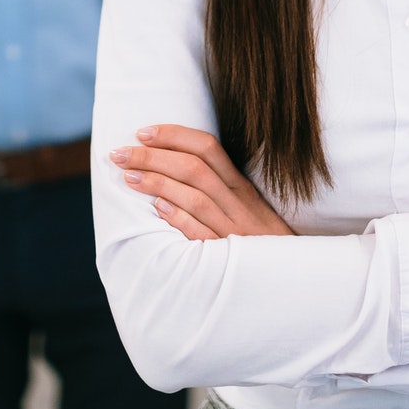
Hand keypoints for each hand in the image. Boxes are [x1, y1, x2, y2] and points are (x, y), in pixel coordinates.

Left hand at [110, 125, 293, 239]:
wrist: (288, 277)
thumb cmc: (258, 238)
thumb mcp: (244, 206)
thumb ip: (216, 185)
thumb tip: (170, 164)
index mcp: (239, 186)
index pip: (207, 147)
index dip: (173, 135)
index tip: (142, 132)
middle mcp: (238, 203)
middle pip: (194, 168)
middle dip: (153, 156)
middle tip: (120, 153)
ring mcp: (234, 230)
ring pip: (197, 197)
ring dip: (159, 183)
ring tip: (128, 176)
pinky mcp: (229, 256)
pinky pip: (203, 234)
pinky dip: (181, 219)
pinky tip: (158, 210)